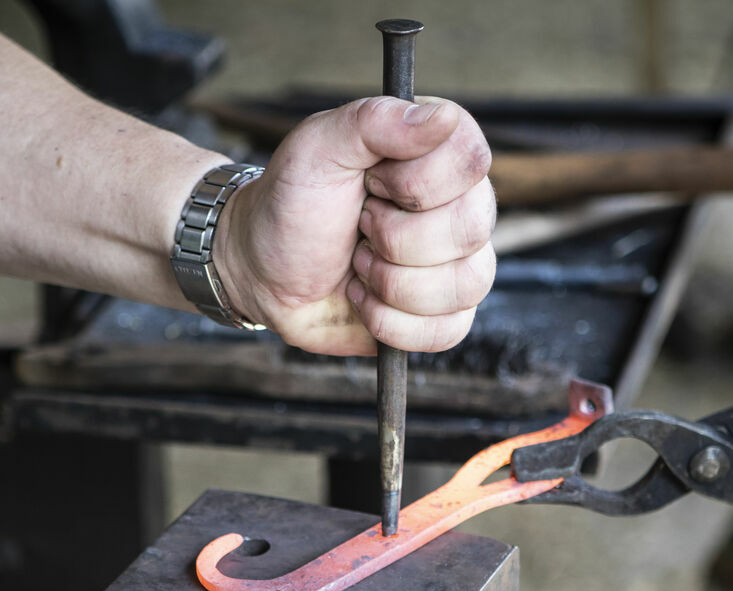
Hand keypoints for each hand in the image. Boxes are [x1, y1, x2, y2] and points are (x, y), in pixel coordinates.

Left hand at [217, 96, 494, 355]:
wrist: (262, 271)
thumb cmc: (290, 205)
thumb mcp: (315, 149)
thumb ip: (375, 122)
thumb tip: (441, 118)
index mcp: (436, 150)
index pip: (470, 161)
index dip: (414, 183)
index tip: (368, 184)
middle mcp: (459, 203)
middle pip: (470, 229)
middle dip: (394, 239)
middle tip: (358, 227)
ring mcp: (457, 262)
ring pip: (465, 284)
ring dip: (391, 284)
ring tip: (358, 265)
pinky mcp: (443, 313)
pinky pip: (448, 331)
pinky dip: (392, 323)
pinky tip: (365, 300)